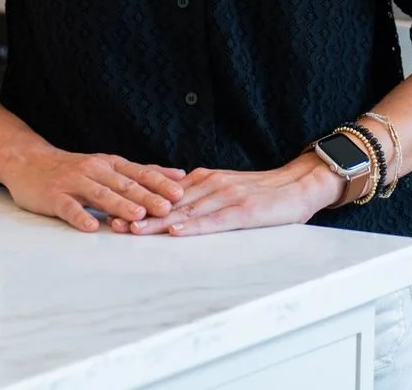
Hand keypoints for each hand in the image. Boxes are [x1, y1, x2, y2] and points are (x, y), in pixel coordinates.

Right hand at [1, 146, 186, 232]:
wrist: (30, 162)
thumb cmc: (74, 169)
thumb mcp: (109, 166)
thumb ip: (140, 173)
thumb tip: (179, 176)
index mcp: (110, 165)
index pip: (139, 173)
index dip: (160, 183)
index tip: (181, 193)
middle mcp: (95, 170)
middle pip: (124, 184)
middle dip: (147, 196)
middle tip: (166, 208)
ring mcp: (74, 182)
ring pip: (101, 195)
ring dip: (119, 205)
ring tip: (137, 217)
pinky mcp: (55, 196)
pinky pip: (69, 207)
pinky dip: (80, 216)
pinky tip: (90, 227)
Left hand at [109, 152, 344, 236]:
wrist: (298, 184)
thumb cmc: (264, 192)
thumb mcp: (227, 187)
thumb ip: (202, 193)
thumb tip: (174, 202)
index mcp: (205, 179)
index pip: (166, 193)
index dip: (140, 202)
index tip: (114, 210)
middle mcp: (211, 184)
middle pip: (170, 202)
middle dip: (140, 213)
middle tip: (113, 223)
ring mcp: (226, 195)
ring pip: (186, 211)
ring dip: (158, 222)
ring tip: (133, 231)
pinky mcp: (243, 211)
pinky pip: (214, 220)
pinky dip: (193, 226)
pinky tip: (177, 231)